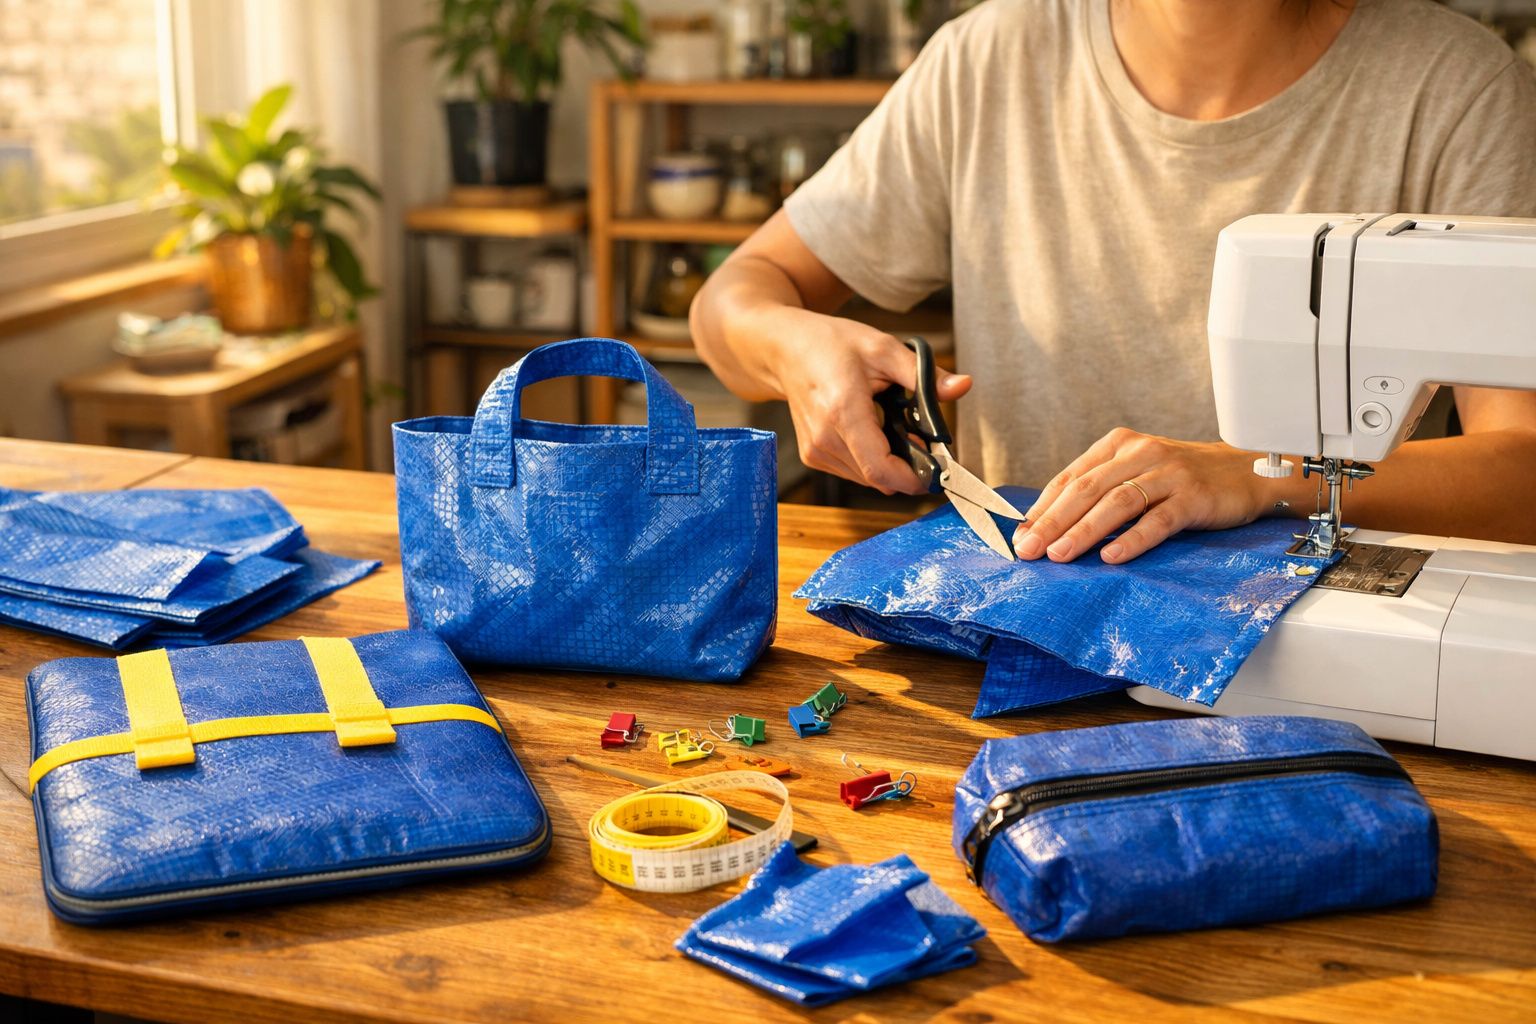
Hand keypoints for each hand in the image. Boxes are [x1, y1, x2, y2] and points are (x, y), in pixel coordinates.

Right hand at [770, 313, 971, 494]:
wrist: (786, 349)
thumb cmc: (830, 344)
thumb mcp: (883, 348)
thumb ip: (924, 374)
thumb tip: (962, 386)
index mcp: (842, 411)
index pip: (881, 469)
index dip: (914, 478)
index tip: (936, 469)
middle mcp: (824, 438)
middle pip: (878, 478)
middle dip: (906, 466)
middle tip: (918, 437)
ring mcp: (815, 451)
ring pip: (867, 479)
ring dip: (888, 463)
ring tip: (892, 427)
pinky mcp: (813, 456)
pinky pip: (853, 472)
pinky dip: (870, 459)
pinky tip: (872, 431)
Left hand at [1012, 428, 1268, 563]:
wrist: (1244, 473)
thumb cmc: (1181, 479)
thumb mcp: (1136, 474)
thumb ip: (1099, 493)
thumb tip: (1049, 528)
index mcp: (1118, 445)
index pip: (1071, 478)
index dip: (1042, 508)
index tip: (1019, 536)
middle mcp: (1140, 454)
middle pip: (1087, 489)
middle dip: (1053, 522)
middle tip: (1029, 550)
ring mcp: (1168, 473)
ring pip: (1117, 502)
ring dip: (1084, 531)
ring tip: (1060, 555)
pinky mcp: (1193, 497)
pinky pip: (1158, 519)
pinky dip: (1133, 538)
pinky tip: (1112, 556)